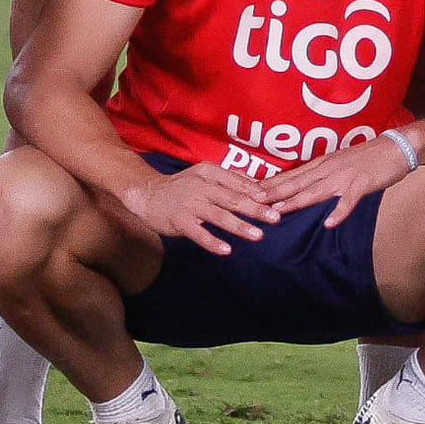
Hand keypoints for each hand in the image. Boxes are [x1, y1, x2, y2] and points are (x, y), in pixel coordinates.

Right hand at [118, 162, 287, 255]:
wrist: (147, 194)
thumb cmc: (181, 187)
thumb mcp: (204, 176)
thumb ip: (228, 180)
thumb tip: (257, 186)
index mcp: (210, 173)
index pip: (238, 183)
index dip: (258, 193)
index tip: (277, 201)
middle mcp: (201, 186)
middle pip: (233, 199)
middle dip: (256, 209)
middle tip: (276, 218)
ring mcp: (190, 203)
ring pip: (219, 215)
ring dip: (240, 226)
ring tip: (258, 236)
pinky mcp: (179, 220)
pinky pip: (197, 232)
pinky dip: (212, 241)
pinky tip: (226, 250)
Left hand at [261, 130, 418, 227]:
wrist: (396, 147)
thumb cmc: (368, 157)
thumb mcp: (340, 162)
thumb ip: (323, 173)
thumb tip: (304, 185)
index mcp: (323, 164)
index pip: (292, 175)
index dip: (272, 183)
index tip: (251, 190)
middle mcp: (329, 169)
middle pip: (297, 182)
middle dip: (274, 192)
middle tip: (253, 200)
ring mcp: (345, 177)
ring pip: (316, 191)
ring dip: (296, 201)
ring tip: (278, 212)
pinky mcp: (362, 184)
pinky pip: (349, 200)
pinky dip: (340, 211)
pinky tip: (331, 223)